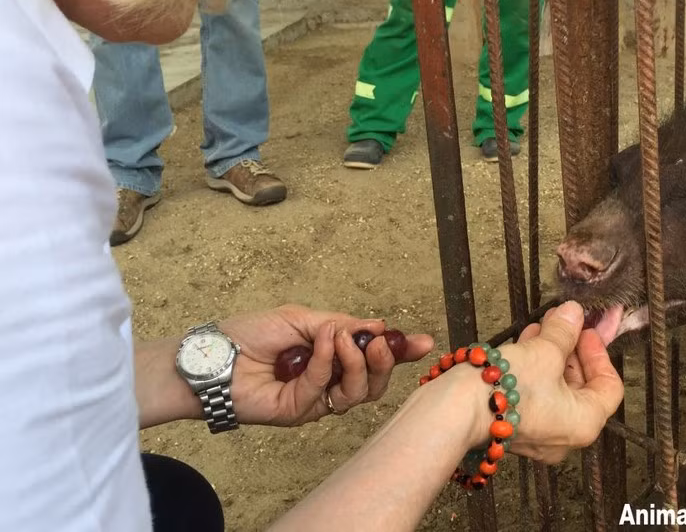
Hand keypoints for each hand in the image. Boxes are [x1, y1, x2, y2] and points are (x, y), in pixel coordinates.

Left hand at [219, 304, 432, 424]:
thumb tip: (380, 324)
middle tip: (381, 342)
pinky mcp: (300, 413)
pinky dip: (328, 362)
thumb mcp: (303, 318)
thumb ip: (342, 324)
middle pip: (375, 383)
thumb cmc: (250, 333)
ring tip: (347, 340)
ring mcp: (316, 400)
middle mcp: (329, 380)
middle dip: (386, 362)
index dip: (400, 352)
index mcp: (333, 356)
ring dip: (359, 363)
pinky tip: (321, 342)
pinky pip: (326, 391)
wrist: (215, 355)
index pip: (374, 359)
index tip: (423, 341)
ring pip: (359, 394)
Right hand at [490, 301, 624, 464]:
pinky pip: (535, 395)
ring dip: (551, 354)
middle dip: (571, 349)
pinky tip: (524, 342)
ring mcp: (538, 434)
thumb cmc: (504, 387)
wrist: (455, 409)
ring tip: (542, 325)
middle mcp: (564, 436)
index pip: (609, 387)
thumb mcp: (544, 350)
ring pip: (555, 389)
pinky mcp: (514, 426)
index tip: (586, 330)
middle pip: (581, 386)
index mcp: (584, 423)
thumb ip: (564, 331)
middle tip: (564, 322)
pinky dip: (535, 369)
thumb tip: (574, 313)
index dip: (599, 353)